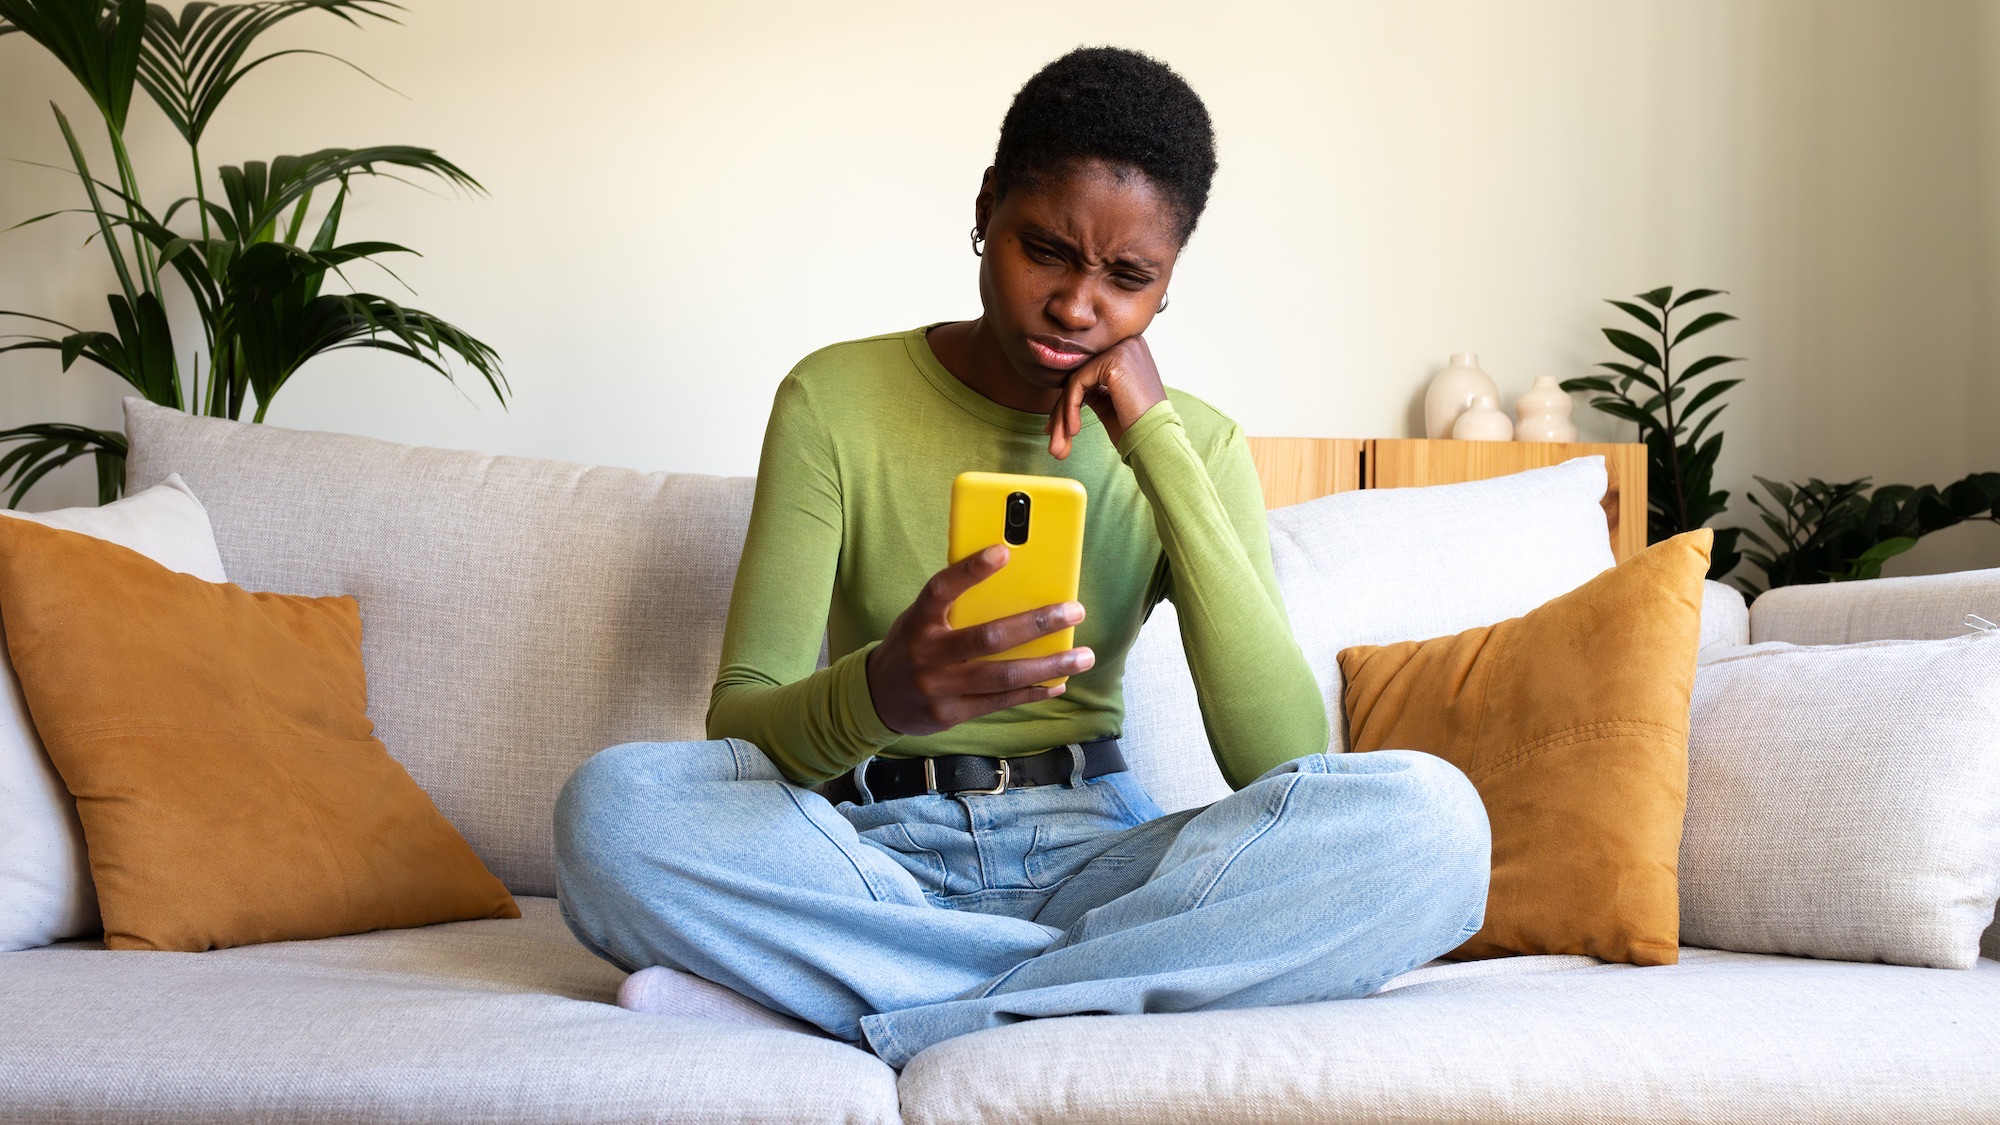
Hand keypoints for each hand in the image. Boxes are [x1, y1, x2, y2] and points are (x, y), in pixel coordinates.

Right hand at [866, 545, 1094, 736]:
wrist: (877, 698)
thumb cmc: (911, 646)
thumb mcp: (919, 619)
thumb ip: (954, 605)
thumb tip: (1012, 583)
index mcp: (918, 621)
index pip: (941, 589)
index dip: (970, 570)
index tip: (1003, 551)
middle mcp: (927, 654)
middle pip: (987, 638)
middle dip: (1036, 623)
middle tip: (1074, 610)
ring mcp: (939, 688)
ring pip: (1002, 676)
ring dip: (1048, 666)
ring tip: (1082, 656)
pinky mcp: (951, 714)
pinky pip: (1000, 702)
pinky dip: (1033, 692)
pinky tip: (1058, 683)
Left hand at [1044, 335, 1166, 459]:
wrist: (1156, 441)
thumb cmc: (1136, 426)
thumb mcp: (1109, 401)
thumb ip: (1091, 387)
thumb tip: (1064, 389)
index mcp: (1128, 349)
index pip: (1089, 371)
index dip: (1069, 401)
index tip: (1057, 428)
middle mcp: (1127, 342)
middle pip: (1081, 374)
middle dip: (1063, 410)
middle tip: (1055, 442)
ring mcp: (1122, 348)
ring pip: (1075, 379)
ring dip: (1062, 415)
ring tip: (1058, 445)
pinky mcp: (1115, 360)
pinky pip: (1078, 383)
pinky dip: (1070, 409)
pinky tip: (1074, 430)